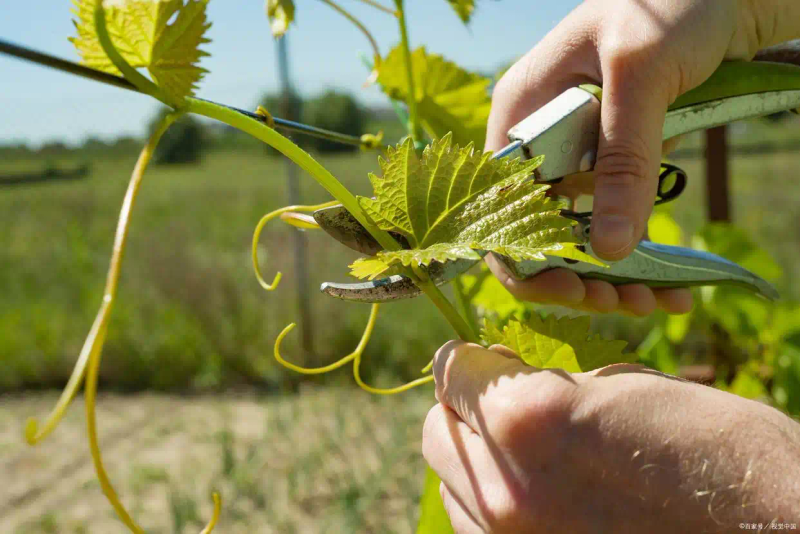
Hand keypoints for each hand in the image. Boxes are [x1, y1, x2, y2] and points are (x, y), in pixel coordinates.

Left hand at [423, 342, 799, 532]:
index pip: (450, 371)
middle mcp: (502, 487)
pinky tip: (538, 494)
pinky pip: (477, 527)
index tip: (486, 360)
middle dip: (466, 410)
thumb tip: (502, 380)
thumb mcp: (623, 387)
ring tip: (527, 454)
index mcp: (524, 419)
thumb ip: (545, 385)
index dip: (470, 360)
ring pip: (452, 485)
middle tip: (505, 404)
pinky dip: (492, 505)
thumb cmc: (714, 449)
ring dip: (476, 459)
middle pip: (437, 430)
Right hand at [486, 0, 798, 315]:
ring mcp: (578, 154)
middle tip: (627, 303)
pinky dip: (641, 258)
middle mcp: (540, 140)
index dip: (523, 257)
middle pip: (538, 230)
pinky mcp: (614, 162)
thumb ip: (624, 157)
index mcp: (520, 111)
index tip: (572, 288)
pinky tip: (672, 284)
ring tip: (658, 300)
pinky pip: (615, 220)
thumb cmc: (670, 3)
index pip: (496, 203)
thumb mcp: (641, 73)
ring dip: (613, 278)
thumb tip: (610, 250)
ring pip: (578, 235)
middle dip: (577, 276)